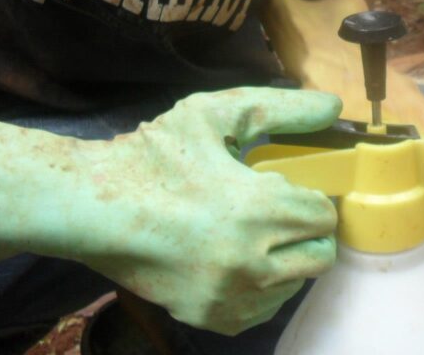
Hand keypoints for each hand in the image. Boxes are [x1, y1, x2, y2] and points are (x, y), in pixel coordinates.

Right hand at [73, 88, 341, 333]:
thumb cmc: (154, 155)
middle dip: (309, 230)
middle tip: (285, 212)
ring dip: (288, 257)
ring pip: (294, 284)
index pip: (325, 215)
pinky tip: (239, 257)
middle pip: (320, 255)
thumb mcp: (216, 113)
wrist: (90, 207)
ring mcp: (227, 296)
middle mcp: (248, 262)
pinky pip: (262, 308)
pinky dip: (262, 285)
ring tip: (258, 232)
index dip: (313, 197)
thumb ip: (283, 109)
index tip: (295, 188)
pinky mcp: (207, 316)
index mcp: (257, 209)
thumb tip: (333, 106)